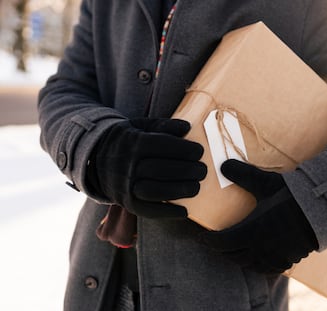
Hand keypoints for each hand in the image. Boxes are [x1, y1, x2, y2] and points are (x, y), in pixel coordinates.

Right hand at [87, 118, 206, 217]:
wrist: (95, 158)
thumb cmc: (127, 140)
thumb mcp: (141, 125)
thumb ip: (164, 125)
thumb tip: (187, 127)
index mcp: (132, 142)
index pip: (162, 145)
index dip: (184, 149)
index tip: (200, 152)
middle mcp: (127, 165)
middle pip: (160, 169)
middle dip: (187, 171)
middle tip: (203, 170)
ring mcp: (124, 186)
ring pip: (154, 191)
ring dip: (179, 191)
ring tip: (196, 187)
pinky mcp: (126, 202)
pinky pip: (146, 211)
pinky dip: (167, 213)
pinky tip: (184, 211)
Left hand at [199, 159, 317, 273]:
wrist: (323, 209)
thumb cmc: (293, 195)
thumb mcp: (266, 183)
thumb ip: (243, 175)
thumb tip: (223, 166)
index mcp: (252, 230)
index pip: (222, 242)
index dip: (209, 241)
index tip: (201, 237)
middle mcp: (261, 247)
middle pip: (232, 255)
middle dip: (221, 249)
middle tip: (215, 241)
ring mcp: (275, 256)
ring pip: (249, 264)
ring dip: (237, 258)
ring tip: (232, 250)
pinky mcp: (288, 259)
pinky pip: (267, 269)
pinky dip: (257, 265)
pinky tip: (257, 259)